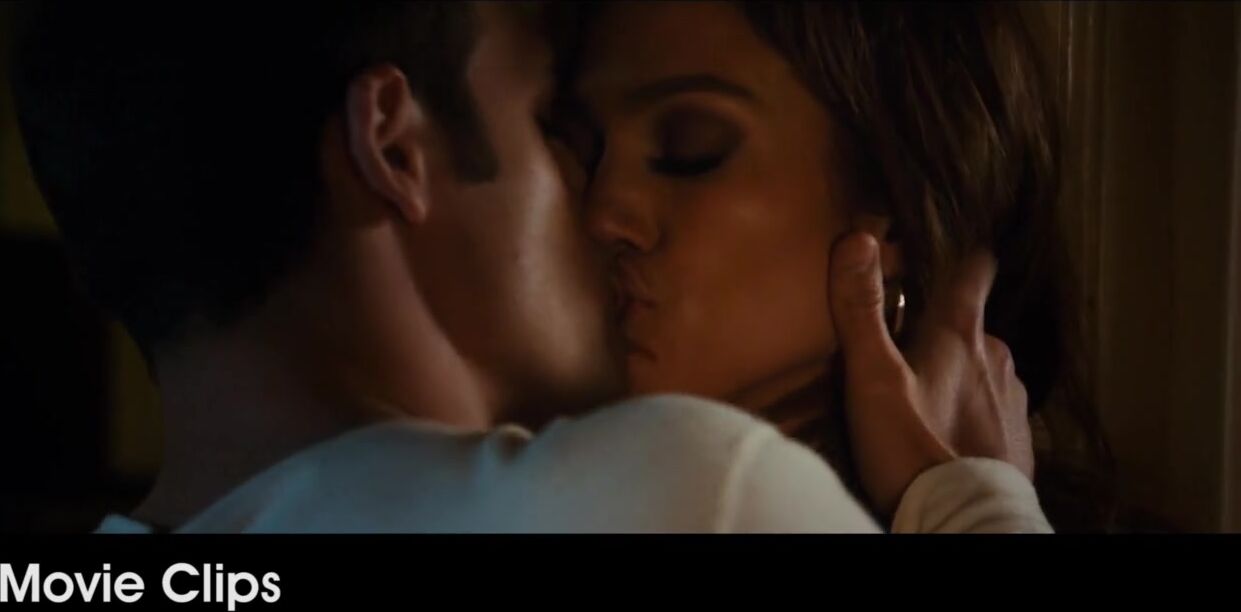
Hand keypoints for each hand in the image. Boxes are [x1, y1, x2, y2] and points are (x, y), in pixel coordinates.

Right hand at [828, 231, 1033, 517]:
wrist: (961, 519)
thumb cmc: (914, 446)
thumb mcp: (873, 376)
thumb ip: (861, 310)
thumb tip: (856, 240)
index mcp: (961, 335)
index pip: (973, 271)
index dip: (961, 258)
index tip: (947, 254)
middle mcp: (996, 359)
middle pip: (969, 327)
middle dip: (940, 332)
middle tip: (902, 351)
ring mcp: (1013, 402)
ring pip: (982, 371)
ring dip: (956, 377)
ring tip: (920, 401)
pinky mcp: (1018, 442)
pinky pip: (993, 412)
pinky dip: (970, 415)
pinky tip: (945, 436)